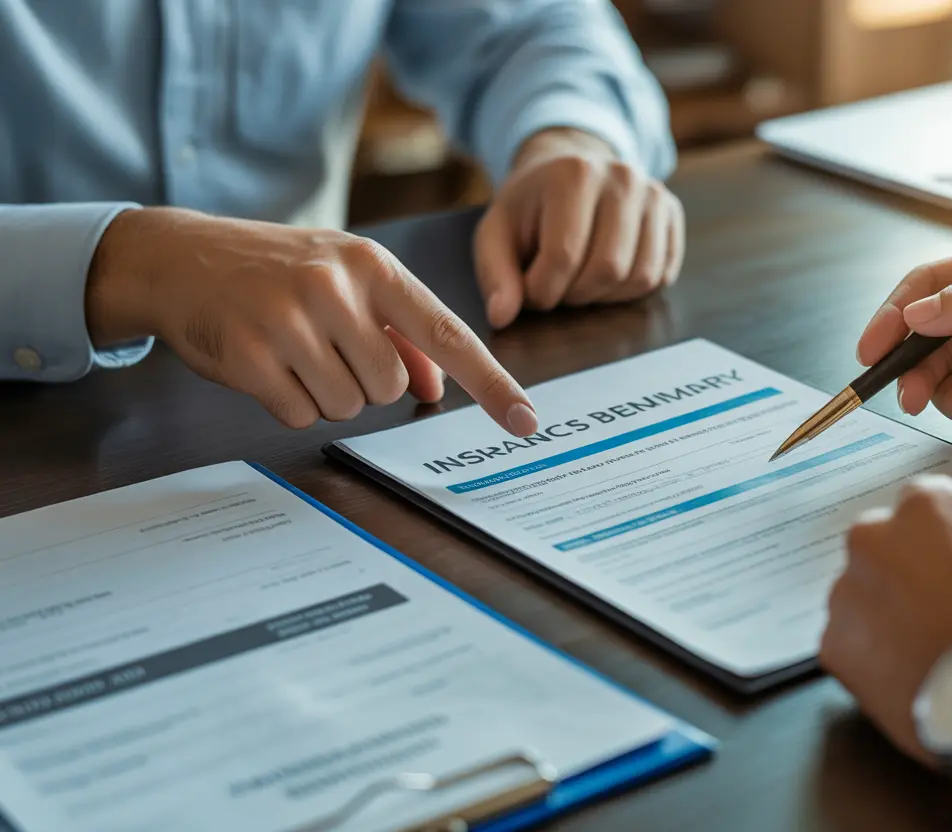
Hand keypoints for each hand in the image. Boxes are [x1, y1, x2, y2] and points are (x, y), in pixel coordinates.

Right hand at [85, 207, 538, 432]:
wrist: (180, 257)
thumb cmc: (278, 270)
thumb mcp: (346, 280)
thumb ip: (400, 333)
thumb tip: (437, 387)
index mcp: (373, 267)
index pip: (448, 333)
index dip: (491, 382)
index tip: (526, 420)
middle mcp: (335, 288)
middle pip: (390, 387)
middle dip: (364, 382)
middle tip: (324, 346)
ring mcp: (289, 321)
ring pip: (348, 405)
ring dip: (326, 393)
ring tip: (292, 350)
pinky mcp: (249, 355)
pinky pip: (299, 413)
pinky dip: (288, 402)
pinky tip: (266, 363)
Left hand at [473, 127, 684, 327]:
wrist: (567, 173)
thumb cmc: (529, 209)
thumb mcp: (496, 234)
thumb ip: (495, 275)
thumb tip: (502, 316)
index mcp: (574, 174)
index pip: (565, 256)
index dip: (543, 291)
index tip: (530, 290)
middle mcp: (622, 177)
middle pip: (608, 269)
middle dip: (576, 295)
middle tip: (557, 287)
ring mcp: (654, 194)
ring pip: (641, 276)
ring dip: (606, 296)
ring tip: (580, 281)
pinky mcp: (672, 214)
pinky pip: (662, 275)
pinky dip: (631, 290)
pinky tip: (606, 276)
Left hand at [819, 475, 951, 766]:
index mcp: (928, 505)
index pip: (930, 510)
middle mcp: (874, 538)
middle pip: (888, 549)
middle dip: (912, 574)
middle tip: (951, 612)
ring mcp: (847, 593)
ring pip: (864, 597)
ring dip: (889, 616)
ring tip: (933, 652)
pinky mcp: (833, 646)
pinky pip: (852, 645)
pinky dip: (874, 659)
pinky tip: (911, 677)